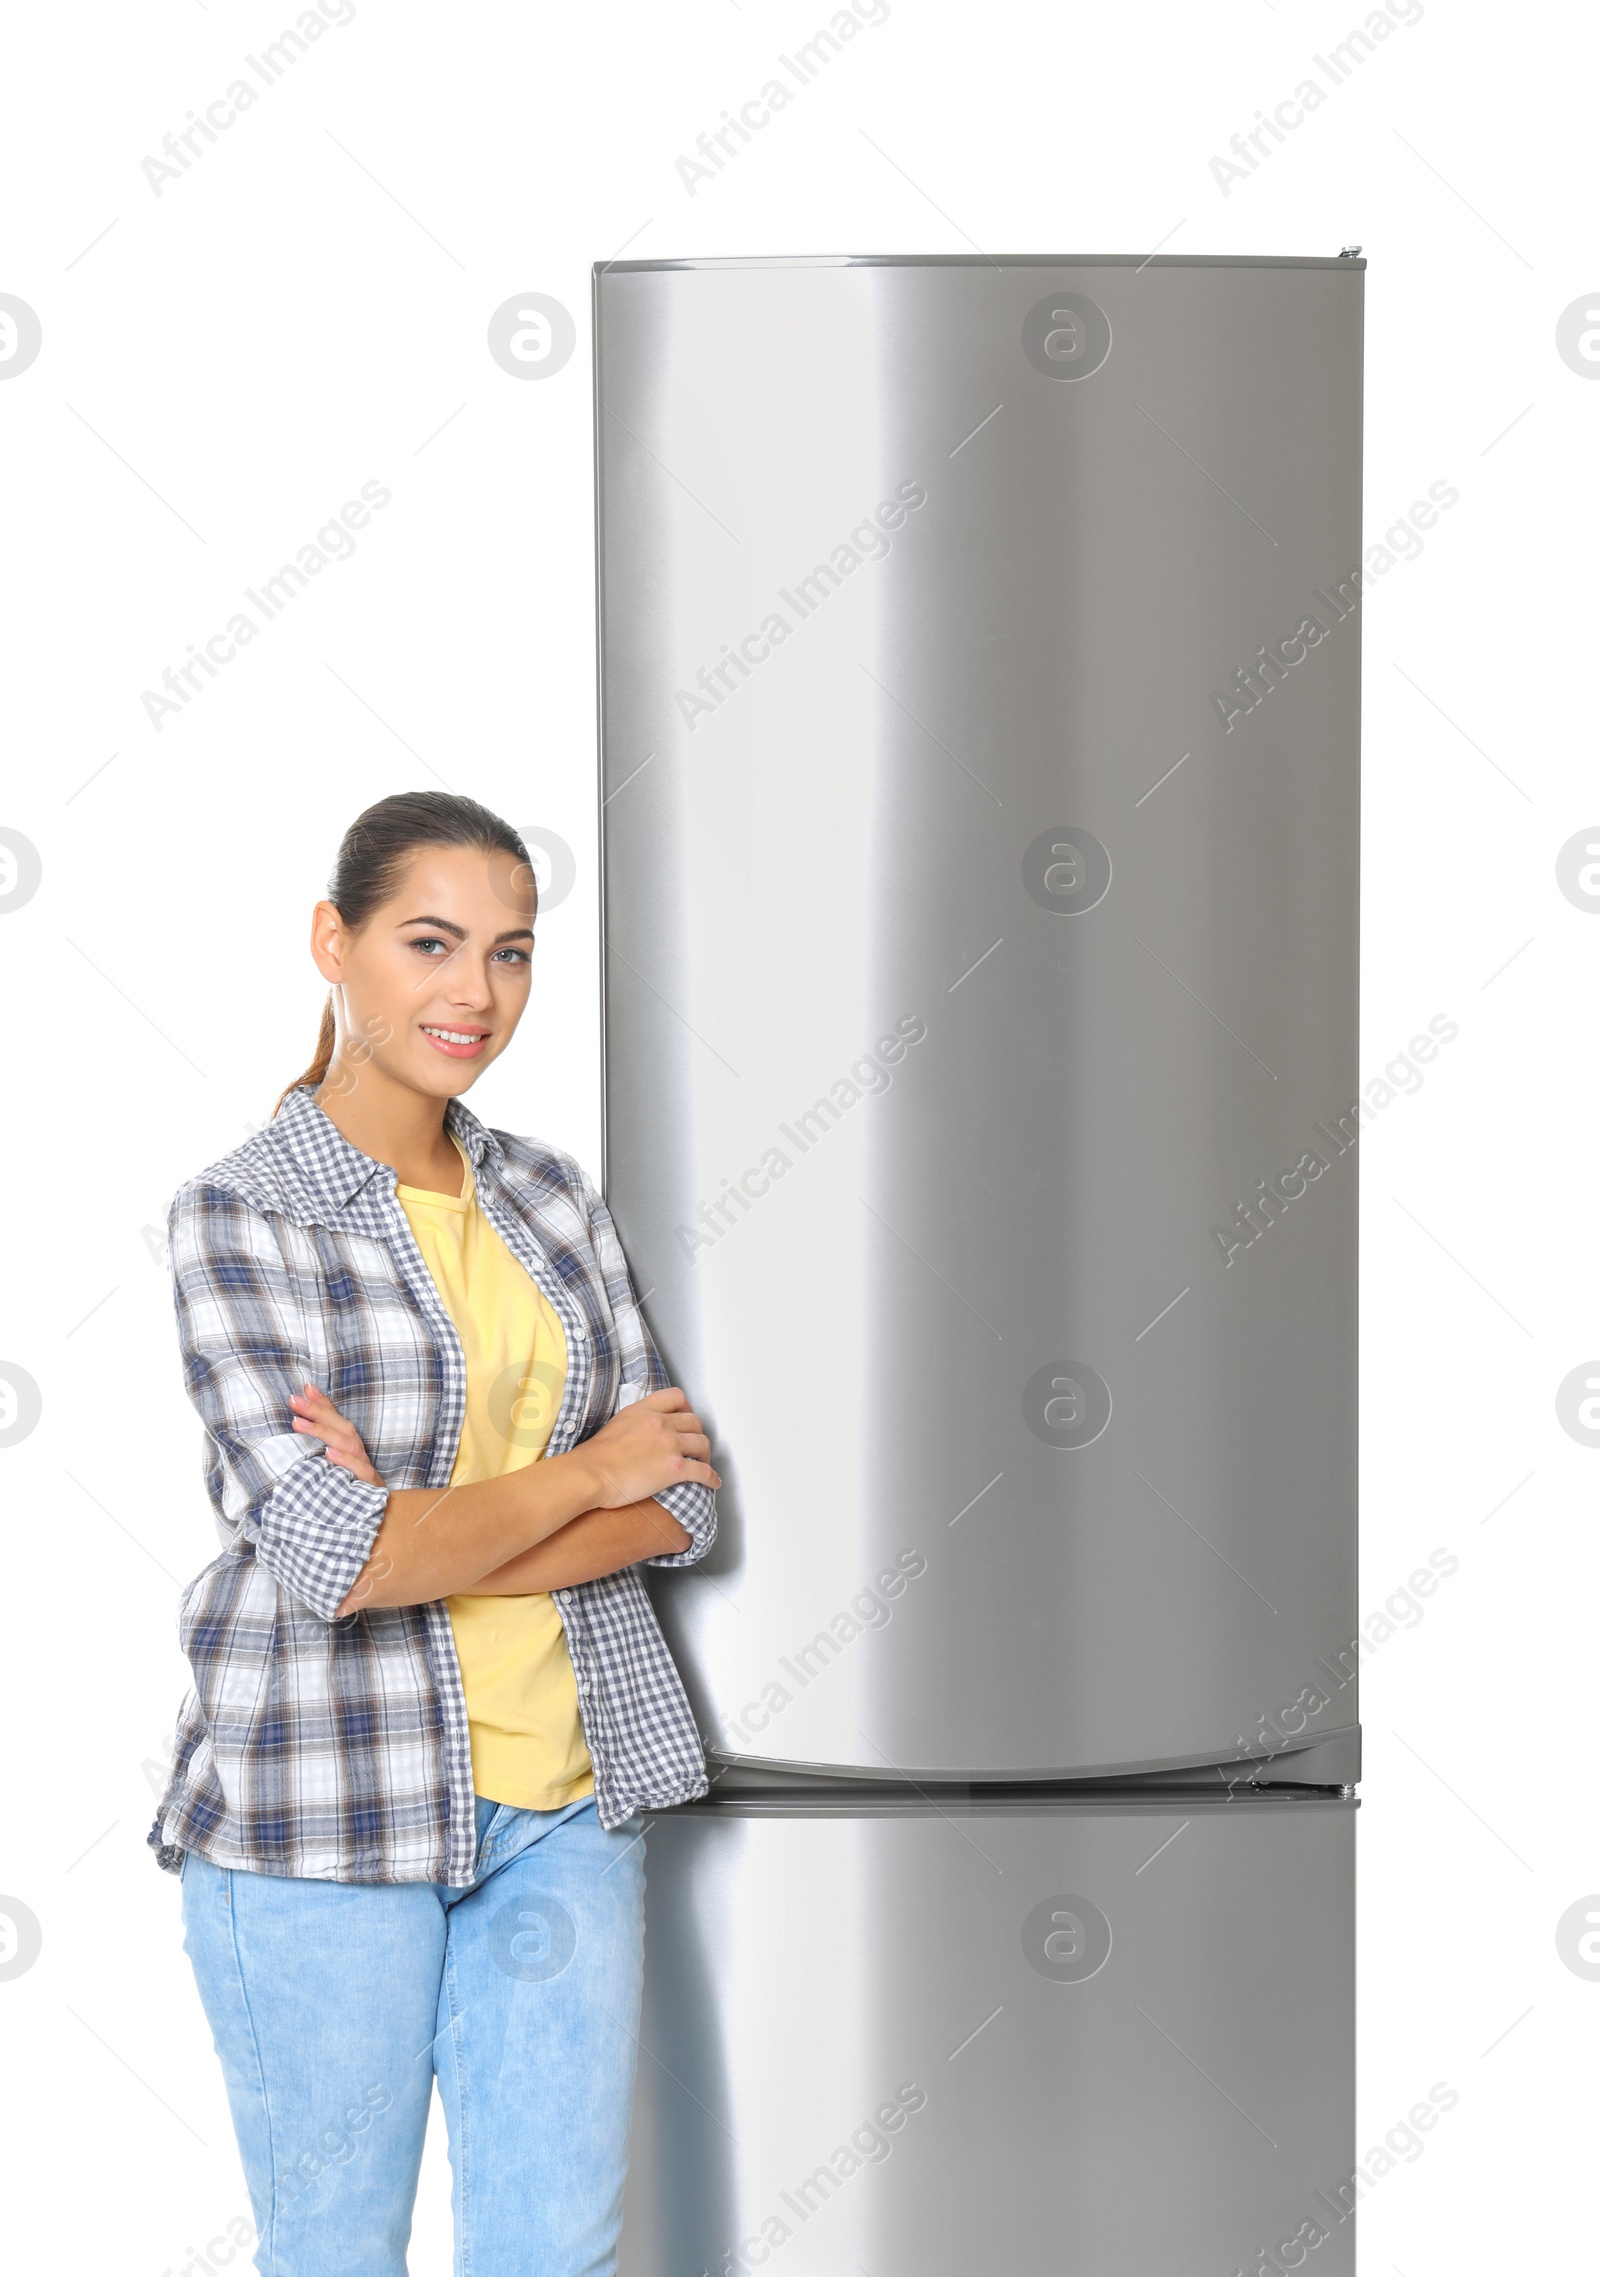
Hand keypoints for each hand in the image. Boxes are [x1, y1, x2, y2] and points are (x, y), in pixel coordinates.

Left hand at [289, 1383, 384, 1486]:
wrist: (375, 1518)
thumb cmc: (348, 1488)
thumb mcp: (332, 1466)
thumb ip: (319, 1446)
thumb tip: (297, 1424)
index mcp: (350, 1445)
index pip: (336, 1419)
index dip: (322, 1403)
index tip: (305, 1388)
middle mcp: (358, 1452)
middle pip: (342, 1427)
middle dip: (317, 1412)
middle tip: (294, 1400)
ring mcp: (364, 1468)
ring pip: (348, 1445)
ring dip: (324, 1432)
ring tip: (300, 1423)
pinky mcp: (369, 1486)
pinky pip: (361, 1471)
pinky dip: (346, 1461)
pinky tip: (329, 1453)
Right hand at [580, 1386, 720, 1509]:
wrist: (591, 1474)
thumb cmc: (595, 1456)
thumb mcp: (617, 1423)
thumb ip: (636, 1420)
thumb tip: (643, 1430)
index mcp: (645, 1410)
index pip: (677, 1397)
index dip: (686, 1408)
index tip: (686, 1418)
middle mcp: (661, 1423)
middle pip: (694, 1421)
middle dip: (697, 1434)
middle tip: (694, 1445)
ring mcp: (670, 1444)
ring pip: (702, 1443)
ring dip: (705, 1454)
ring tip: (702, 1463)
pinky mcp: (674, 1468)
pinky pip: (703, 1471)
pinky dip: (711, 1478)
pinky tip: (713, 1483)